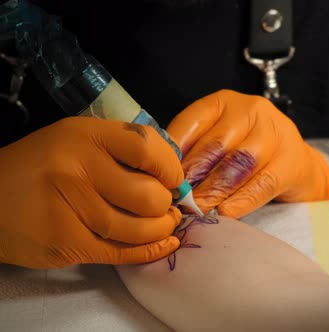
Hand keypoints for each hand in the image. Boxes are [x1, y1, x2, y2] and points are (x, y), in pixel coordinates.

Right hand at [0, 117, 183, 268]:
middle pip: (148, 195)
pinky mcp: (65, 243)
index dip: (170, 168)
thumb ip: (121, 151)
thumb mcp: (77, 140)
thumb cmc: (40, 167)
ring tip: (164, 224)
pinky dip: (150, 250)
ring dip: (162, 229)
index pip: (147, 148)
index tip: (173, 179)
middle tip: (164, 205)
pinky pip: (122, 252)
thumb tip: (173, 178)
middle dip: (166, 205)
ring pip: (139, 228)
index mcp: (84, 135)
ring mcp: (69, 208)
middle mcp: (76, 168)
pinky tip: (163, 244)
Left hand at [167, 90, 328, 217]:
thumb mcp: (220, 143)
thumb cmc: (248, 155)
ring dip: (214, 190)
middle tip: (176, 201)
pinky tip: (225, 213)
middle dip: (193, 176)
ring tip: (197, 210)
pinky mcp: (292, 161)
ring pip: (238, 163)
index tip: (160, 179)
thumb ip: (195, 152)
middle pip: (216, 145)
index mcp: (225, 102)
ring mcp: (276, 132)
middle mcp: (252, 110)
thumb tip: (162, 178)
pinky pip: (262, 183)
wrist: (298, 166)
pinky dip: (241, 201)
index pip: (192, 123)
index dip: (174, 154)